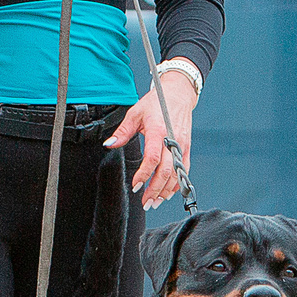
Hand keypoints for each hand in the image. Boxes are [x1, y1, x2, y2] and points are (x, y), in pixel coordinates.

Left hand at [106, 67, 197, 208]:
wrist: (178, 94)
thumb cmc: (156, 103)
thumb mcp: (135, 113)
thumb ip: (122, 132)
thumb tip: (109, 144)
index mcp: (158, 131)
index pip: (152, 159)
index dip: (144, 175)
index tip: (135, 186)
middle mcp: (172, 140)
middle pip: (166, 171)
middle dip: (155, 190)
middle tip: (146, 202)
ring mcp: (182, 145)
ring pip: (177, 174)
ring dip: (166, 191)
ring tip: (155, 202)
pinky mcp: (187, 148)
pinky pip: (184, 170)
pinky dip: (177, 183)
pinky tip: (168, 193)